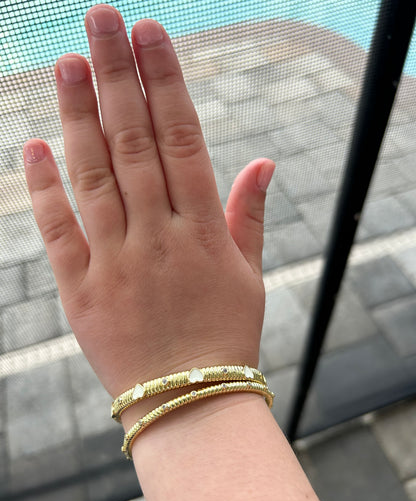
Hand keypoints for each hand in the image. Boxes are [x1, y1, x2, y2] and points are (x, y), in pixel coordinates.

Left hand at [23, 4, 274, 400]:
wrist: (187, 401)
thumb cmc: (223, 335)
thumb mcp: (249, 275)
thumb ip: (249, 215)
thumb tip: (262, 161)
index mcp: (203, 231)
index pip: (181, 140)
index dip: (164, 83)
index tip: (150, 36)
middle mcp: (158, 238)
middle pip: (133, 143)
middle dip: (117, 76)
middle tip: (101, 18)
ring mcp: (116, 263)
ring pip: (93, 177)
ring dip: (77, 116)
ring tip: (66, 62)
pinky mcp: (81, 291)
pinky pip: (60, 231)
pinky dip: (44, 187)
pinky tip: (33, 144)